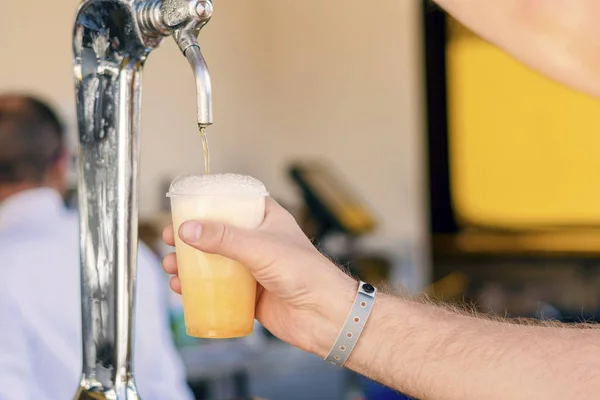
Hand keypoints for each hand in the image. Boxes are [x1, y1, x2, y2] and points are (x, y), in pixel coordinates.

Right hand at [162, 197, 355, 354]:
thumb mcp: (260, 247)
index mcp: (268, 219)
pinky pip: (219, 288)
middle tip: (170, 238)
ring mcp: (254, 268)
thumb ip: (223, 238)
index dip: (210, 202)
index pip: (235, 202)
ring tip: (171, 266)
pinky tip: (182, 288)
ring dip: (190, 263)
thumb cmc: (306, 273)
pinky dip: (199, 287)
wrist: (325, 315)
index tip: (186, 205)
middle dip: (192, 236)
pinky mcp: (251, 293)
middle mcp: (259, 241)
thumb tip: (188, 229)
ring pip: (215, 261)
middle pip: (218, 233)